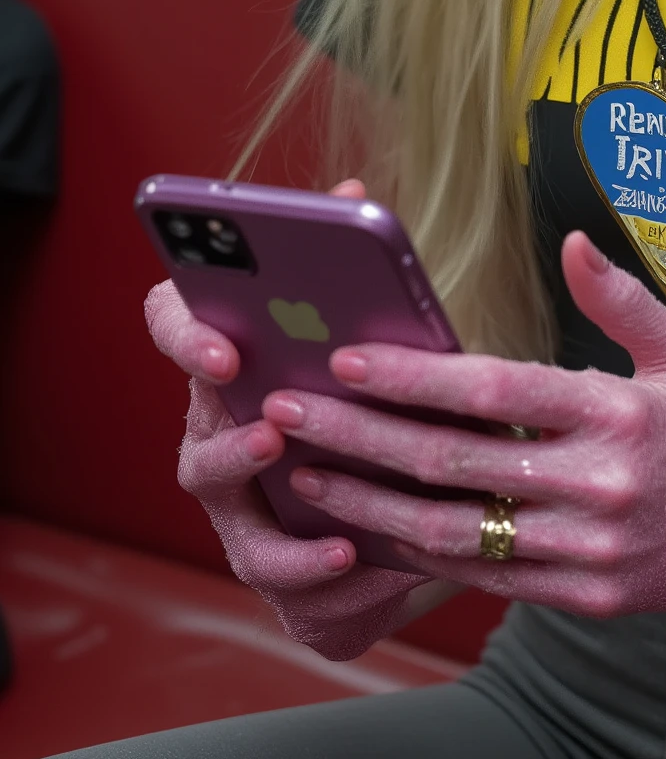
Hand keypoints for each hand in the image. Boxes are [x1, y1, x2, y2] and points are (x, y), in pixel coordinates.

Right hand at [143, 179, 427, 658]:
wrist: (397, 521)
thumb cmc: (376, 413)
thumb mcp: (377, 347)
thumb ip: (351, 280)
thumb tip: (347, 191)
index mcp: (238, 364)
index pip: (175, 323)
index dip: (185, 329)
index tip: (223, 343)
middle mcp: (219, 427)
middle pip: (194, 415)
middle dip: (218, 407)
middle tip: (252, 398)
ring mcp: (235, 500)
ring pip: (215, 484)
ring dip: (246, 468)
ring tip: (288, 461)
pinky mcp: (266, 560)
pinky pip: (274, 566)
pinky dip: (309, 562)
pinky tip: (349, 552)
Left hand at [261, 231, 665, 619]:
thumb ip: (622, 297)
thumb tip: (572, 241)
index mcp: (618, 414)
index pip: (496, 392)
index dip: (414, 378)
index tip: (346, 360)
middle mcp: (599, 485)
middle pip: (455, 465)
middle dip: (360, 439)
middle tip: (288, 414)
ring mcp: (588, 549)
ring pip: (457, 532)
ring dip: (370, 506)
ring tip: (304, 476)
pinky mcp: (583, 597)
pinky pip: (485, 578)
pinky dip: (420, 556)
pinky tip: (368, 531)